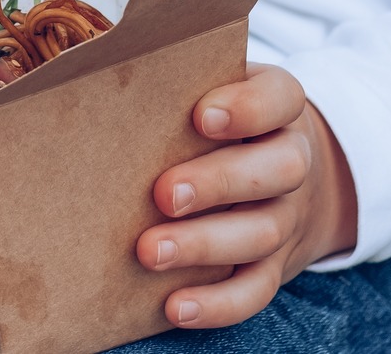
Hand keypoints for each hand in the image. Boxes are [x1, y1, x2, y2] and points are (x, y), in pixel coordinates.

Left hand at [136, 64, 358, 328]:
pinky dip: (218, 304)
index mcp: (279, 108)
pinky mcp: (273, 266)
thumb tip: (99, 83)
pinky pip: (255, 290)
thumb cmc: (223, 125)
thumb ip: (179, 85)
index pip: (279, 98)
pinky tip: (175, 306)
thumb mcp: (217, 90)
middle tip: (163, 194)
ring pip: (261, 233)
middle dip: (219, 182)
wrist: (281, 176)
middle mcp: (292, 161)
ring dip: (204, 245)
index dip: (248, 108)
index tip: (201, 116)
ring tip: (149, 251)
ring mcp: (286, 217)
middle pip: (279, 170)